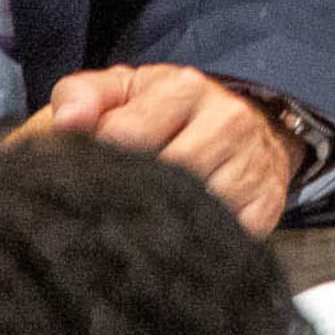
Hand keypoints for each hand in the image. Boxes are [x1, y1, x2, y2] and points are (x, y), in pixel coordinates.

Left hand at [10, 64, 303, 235]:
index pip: (127, 134)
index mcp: (184, 88)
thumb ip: (82, 97)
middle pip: (167, 174)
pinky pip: (225, 236)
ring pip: (197, 210)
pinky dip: (196, 246)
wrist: (244, 130)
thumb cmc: (165, 114)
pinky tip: (176, 243)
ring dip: (162, 225)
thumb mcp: (122, 92)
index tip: (87, 176)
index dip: (98, 161)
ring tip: (139, 226)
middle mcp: (227, 121)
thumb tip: (67, 123)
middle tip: (107, 211)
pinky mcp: (267, 205)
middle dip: (129, 197)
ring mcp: (251, 164)